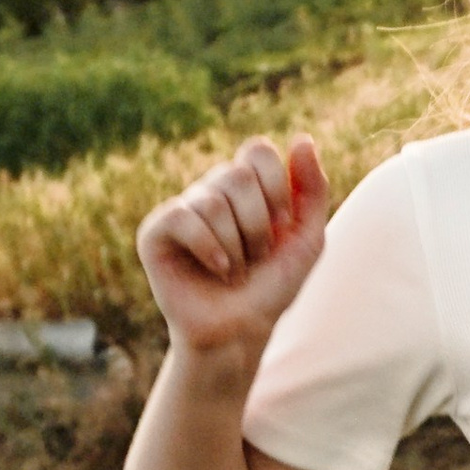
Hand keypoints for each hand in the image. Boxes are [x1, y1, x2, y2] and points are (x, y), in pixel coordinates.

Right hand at [135, 136, 330, 359]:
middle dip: (260, 223)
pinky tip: (218, 269)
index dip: (277, 187)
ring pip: (213, 201)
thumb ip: (313, 189)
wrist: (242, 330)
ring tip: (236, 269)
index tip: (284, 224)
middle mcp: (210, 191)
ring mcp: (181, 210)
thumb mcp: (308, 237)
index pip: (257, 151)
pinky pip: (183, 217)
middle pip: (238, 174)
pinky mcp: (155, 232)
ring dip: (237, 244)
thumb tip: (302, 138)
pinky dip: (209, 247)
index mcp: (244, 187)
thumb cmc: (273, 286)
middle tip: (258, 255)